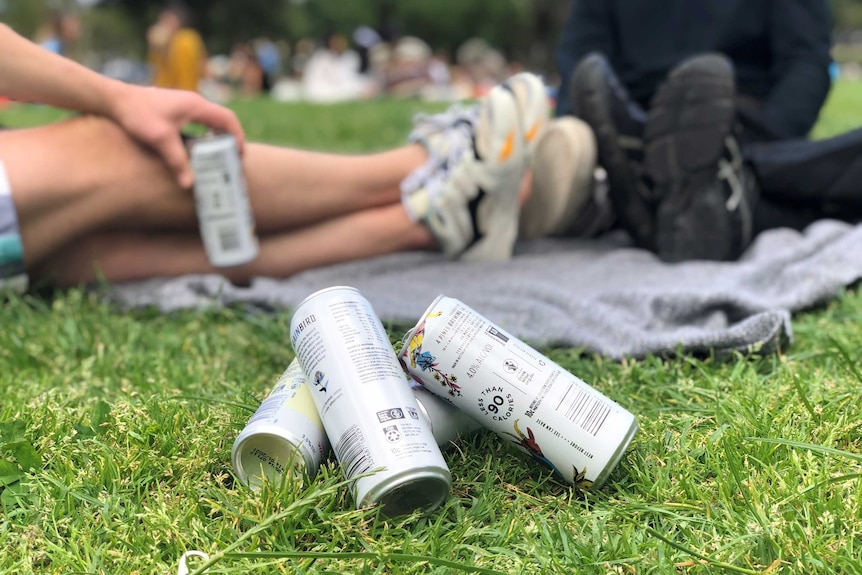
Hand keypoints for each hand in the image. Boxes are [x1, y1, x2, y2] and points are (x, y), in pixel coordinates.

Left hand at [106, 84, 245, 188]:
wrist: (113, 99)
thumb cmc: (137, 114)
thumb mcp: (159, 139)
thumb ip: (177, 161)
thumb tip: (190, 185)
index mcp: (196, 106)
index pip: (228, 119)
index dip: (238, 137)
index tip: (240, 154)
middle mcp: (193, 103)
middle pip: (222, 120)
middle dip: (230, 139)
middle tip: (231, 159)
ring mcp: (184, 105)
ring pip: (210, 121)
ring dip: (216, 138)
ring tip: (217, 157)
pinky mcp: (175, 109)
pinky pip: (198, 122)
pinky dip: (204, 135)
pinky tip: (196, 149)